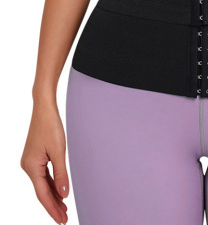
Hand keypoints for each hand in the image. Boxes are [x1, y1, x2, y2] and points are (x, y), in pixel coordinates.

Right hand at [21, 103, 68, 223]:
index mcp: (31, 167)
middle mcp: (27, 166)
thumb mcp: (59, 152)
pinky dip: (51, 184)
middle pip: (42, 191)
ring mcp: (30, 162)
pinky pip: (43, 175)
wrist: (44, 109)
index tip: (61, 220)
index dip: (52, 208)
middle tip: (64, 219)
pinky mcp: (35, 157)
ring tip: (63, 208)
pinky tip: (58, 191)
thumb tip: (64, 195)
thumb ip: (61, 174)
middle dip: (53, 206)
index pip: (43, 194)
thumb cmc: (51, 126)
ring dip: (53, 195)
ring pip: (43, 184)